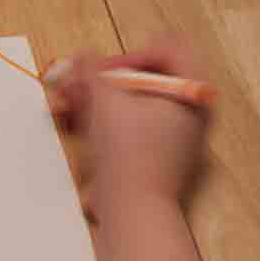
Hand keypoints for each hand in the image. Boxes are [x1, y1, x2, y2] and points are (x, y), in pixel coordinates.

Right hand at [50, 41, 210, 217]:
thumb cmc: (129, 154)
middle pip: (146, 78)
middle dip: (104, 80)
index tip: (101, 72)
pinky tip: (76, 124)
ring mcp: (174, 134)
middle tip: (75, 86)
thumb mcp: (106, 101)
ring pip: (133, 102)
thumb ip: (92, 70)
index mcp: (192, 91)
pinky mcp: (155, 154)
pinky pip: (130, 125)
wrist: (134, 210)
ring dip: (97, 99)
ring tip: (67, 107)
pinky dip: (104, 120)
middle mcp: (190, 110)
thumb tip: (83, 55)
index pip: (168, 51)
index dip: (130, 55)